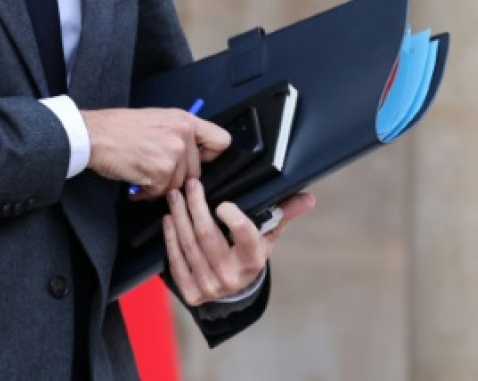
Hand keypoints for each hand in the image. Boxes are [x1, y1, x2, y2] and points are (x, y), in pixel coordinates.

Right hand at [81, 108, 230, 198]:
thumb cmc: (118, 128)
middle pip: (197, 171)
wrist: (95, 135)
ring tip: (143, 175)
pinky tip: (137, 181)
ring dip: (161, 186)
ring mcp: (173, 154)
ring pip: (179, 185)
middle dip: (176, 176)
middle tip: (157, 171)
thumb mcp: (157, 119)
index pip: (221, 141)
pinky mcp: (161, 172)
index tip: (199, 159)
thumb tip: (192, 153)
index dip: (210, 155)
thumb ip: (178, 134)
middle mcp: (182, 135)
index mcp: (184, 120)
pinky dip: (148, 193)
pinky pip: (162, 192)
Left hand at [162, 181, 315, 305]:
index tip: (223, 202)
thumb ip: (284, 213)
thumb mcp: (267, 236)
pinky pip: (176, 260)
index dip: (233, 218)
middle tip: (191, 184)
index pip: (245, 236)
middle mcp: (230, 277)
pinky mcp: (190, 292)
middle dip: (196, 206)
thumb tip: (308, 197)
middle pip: (207, 235)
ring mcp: (208, 286)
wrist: (234, 289)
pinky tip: (169, 219)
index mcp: (252, 261)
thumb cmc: (250, 253)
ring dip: (179, 216)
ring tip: (175, 196)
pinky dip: (170, 237)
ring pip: (188, 244)